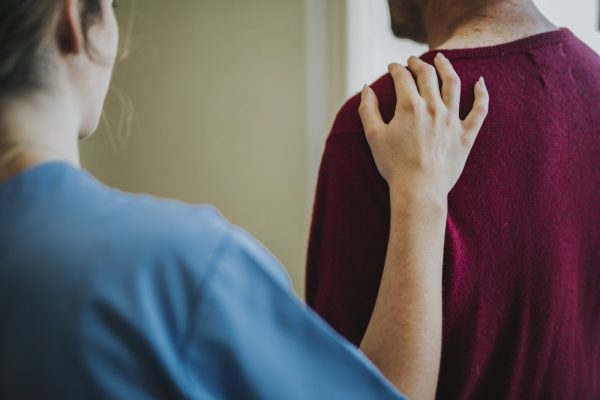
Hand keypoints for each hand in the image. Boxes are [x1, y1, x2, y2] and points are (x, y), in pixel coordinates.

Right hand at [359, 53, 488, 201]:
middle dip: (418, 64)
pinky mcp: (466, 135)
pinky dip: (482, 94)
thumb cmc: (394, 165)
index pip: (402, 77)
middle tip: (412, 61)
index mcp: (409, 106)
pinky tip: (480, 82)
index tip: (392, 67)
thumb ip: (368, 109)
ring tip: (441, 58)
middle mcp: (433, 107)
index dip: (396, 69)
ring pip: (453, 84)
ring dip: (446, 67)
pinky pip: (479, 110)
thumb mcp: (373, 136)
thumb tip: (366, 88)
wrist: (419, 190)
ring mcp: (452, 120)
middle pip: (427, 75)